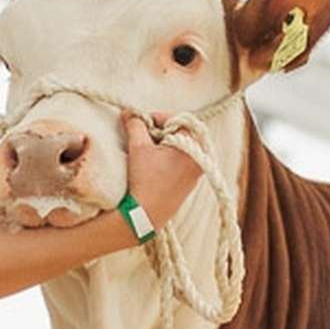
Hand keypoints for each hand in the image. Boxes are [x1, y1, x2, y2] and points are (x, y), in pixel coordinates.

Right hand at [122, 112, 201, 227]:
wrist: (146, 215)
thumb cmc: (144, 180)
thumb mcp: (138, 147)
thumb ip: (135, 125)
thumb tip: (130, 114)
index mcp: (193, 146)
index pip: (177, 119)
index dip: (156, 117)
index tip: (140, 122)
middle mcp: (200, 158)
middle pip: (180, 132)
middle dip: (160, 130)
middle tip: (142, 134)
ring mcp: (197, 171)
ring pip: (180, 146)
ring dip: (163, 143)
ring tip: (146, 149)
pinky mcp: (190, 182)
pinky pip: (181, 159)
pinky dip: (168, 155)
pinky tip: (152, 163)